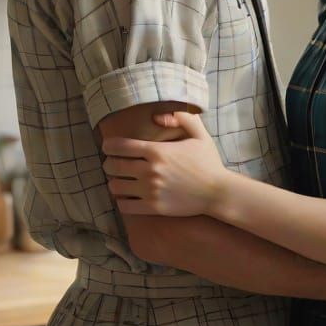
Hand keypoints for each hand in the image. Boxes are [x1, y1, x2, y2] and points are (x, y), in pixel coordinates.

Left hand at [103, 110, 229, 216]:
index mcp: (157, 151)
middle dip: (109, 164)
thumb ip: (180, 118)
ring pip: (116, 187)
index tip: (108, 147)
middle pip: (113, 166)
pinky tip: (127, 197)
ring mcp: (150, 191)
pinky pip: (125, 206)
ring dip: (114, 182)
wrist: (218, 192)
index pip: (120, 147)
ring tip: (119, 181)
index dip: (109, 146)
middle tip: (112, 164)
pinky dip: (121, 201)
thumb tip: (156, 116)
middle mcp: (150, 171)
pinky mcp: (153, 208)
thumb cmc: (208, 162)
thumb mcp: (199, 134)